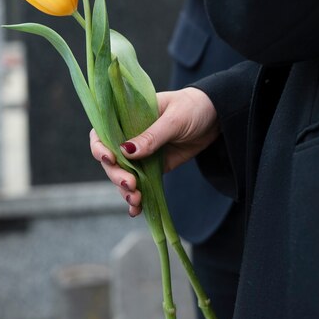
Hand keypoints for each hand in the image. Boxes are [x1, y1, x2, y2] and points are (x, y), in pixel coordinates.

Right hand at [89, 87, 219, 216]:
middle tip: (130, 185)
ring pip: (124, 175)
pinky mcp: (155, 168)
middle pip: (111, 160)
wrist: (218, 117)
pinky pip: (141, 184)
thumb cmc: (193, 107)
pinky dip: (137, 198)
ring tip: (136, 201)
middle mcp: (130, 136)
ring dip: (125, 190)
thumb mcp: (173, 120)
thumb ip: (151, 136)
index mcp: (128, 116)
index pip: (102, 132)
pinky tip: (136, 210)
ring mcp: (142, 154)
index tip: (110, 159)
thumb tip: (125, 151)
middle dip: (116, 175)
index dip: (100, 147)